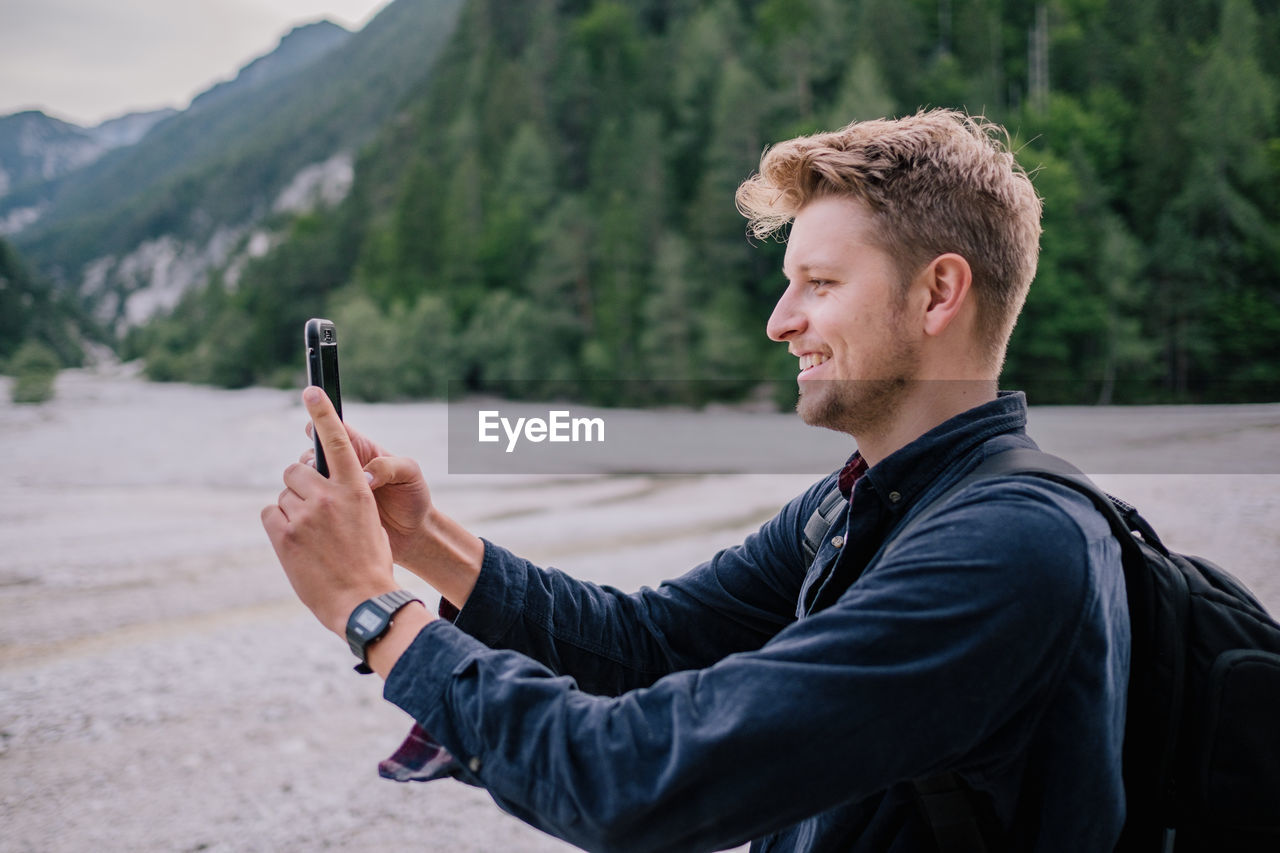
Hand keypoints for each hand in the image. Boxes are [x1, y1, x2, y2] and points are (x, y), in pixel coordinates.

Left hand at [262, 387, 404, 635]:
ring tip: (310, 539)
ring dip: (291, 511)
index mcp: (357, 489)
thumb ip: (345, 498)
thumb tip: (317, 488)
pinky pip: (270, 514)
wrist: (362, 601)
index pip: (337, 442)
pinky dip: (278, 526)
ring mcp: (306, 515)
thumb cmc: (370, 563)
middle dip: (299, 485)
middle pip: (296, 470)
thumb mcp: (367, 521)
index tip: (311, 391)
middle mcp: (330, 496)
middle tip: (312, 511)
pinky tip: (296, 546)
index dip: (324, 414)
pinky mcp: (285, 534)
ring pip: (283, 495)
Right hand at [303, 421, 433, 572]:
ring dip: (308, 483)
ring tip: (324, 495)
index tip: (313, 425)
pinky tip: (317, 512)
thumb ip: (388, 467)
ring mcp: (334, 489)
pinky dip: (307, 504)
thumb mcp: (409, 475)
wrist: (411, 532)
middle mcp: (343, 467)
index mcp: (361, 450)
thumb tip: (365, 476)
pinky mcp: (329, 511)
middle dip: (310, 460)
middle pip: (312, 454)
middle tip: (321, 471)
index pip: (335, 430)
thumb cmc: (412, 497)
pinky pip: (308, 503)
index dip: (321, 423)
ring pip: (305, 478)